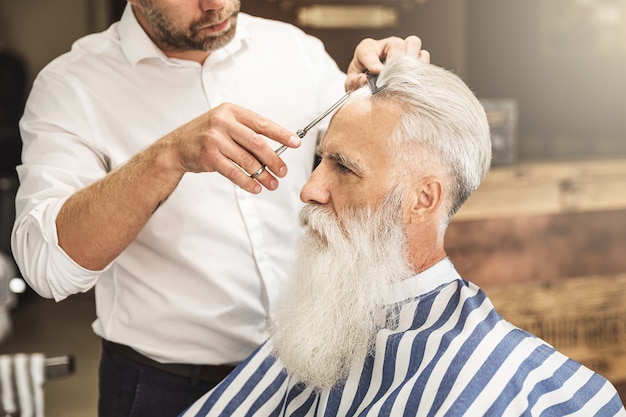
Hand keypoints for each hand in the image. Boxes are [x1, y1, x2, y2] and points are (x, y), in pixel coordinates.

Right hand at [168, 103, 301, 193]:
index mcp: (232, 111)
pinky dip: (247, 182)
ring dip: (263, 175)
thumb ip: (247, 131)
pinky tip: (255, 187)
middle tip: (283, 171)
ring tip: (272, 183)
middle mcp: (223, 122)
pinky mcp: (209, 156)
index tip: (295, 143)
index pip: (262, 123)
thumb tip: (277, 147)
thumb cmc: (206, 135)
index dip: (281, 134)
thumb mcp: (225, 123)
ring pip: (247, 160)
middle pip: (257, 144)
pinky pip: (234, 172)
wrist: (176, 146)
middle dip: (274, 160)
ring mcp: (214, 139)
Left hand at [345, 35, 429, 90]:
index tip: (377, 72)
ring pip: (413, 43)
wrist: (370, 82)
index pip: (368, 52)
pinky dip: (420, 66)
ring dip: (412, 59)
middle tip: (394, 77)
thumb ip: (354, 82)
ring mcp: (402, 49)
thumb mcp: (351, 84)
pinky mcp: (413, 57)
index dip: (373, 62)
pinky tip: (413, 79)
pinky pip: (423, 56)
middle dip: (396, 60)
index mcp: (366, 49)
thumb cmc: (360, 80)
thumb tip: (364, 80)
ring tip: (407, 76)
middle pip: (397, 43)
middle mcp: (386, 45)